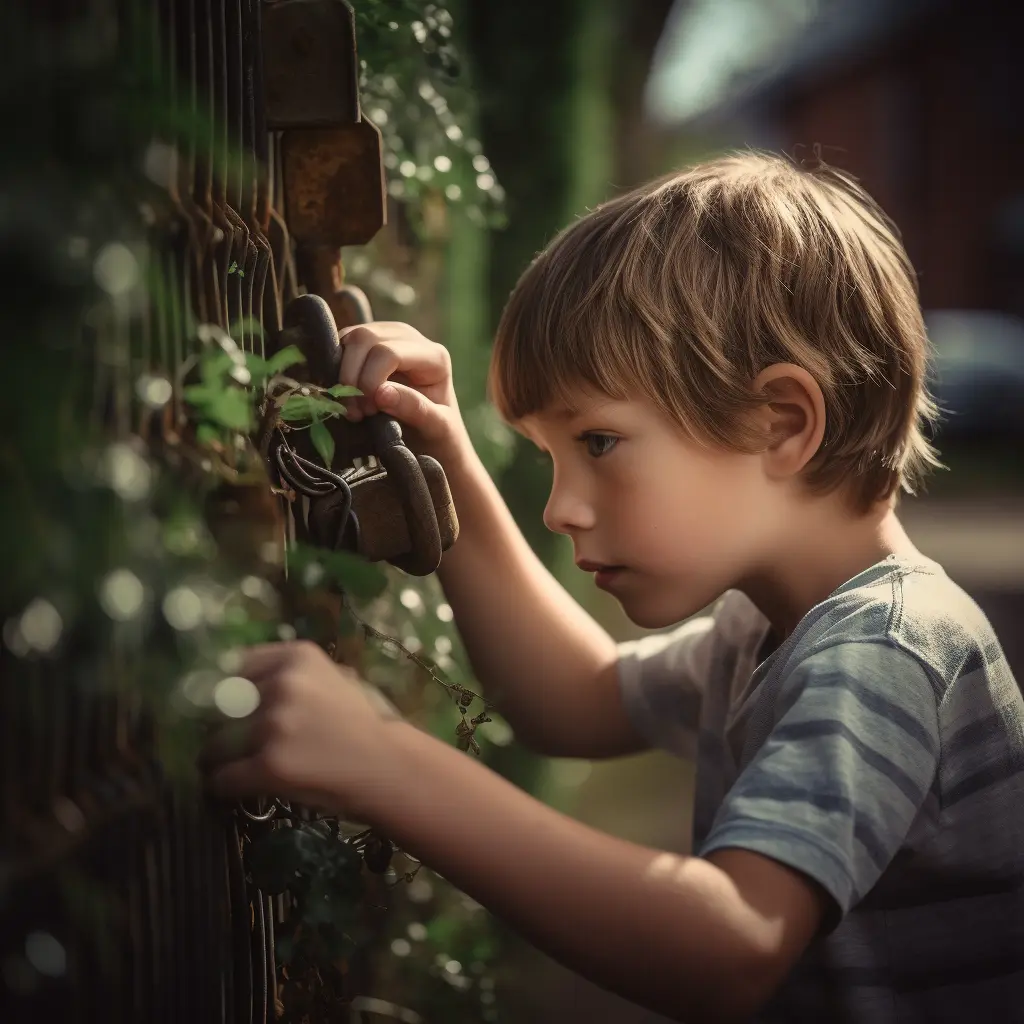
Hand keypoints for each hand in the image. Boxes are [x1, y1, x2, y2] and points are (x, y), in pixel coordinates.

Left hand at [199, 641, 403, 820]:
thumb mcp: (332, 679)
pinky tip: (236, 788)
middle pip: (219, 706)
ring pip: (215, 745)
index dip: (223, 691)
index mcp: (297, 657)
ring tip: (231, 768)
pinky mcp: (269, 766)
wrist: (391, 766)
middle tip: (226, 742)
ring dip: (216, 760)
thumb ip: (289, 675)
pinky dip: (223, 787)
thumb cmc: (364, 724)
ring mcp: (274, 725)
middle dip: (217, 726)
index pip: (233, 666)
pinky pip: (223, 778)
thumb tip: (233, 683)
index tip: (222, 707)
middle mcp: (282, 684)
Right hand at [336, 321, 472, 464]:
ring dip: (341, 376)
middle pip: (365, 338)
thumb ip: (414, 409)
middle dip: (352, 378)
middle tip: (355, 414)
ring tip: (351, 409)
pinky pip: (341, 346)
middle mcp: (409, 338)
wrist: (433, 440)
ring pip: (349, 339)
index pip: (389, 353)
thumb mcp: (437, 429)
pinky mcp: (367, 345)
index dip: (370, 381)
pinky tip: (346, 398)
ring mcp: (387, 336)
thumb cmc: (439, 436)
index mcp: (434, 356)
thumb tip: (381, 393)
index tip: (367, 413)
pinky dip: (336, 372)